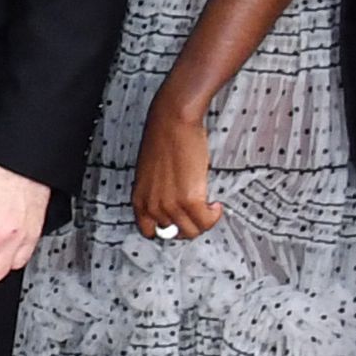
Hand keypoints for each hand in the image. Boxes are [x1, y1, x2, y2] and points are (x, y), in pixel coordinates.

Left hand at [131, 99, 221, 242]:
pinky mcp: (189, 199)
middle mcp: (152, 205)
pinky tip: (215, 204)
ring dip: (204, 221)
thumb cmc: (163, 139)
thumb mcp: (151, 174)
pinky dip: (214, 216)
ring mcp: (170, 205)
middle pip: (174, 234)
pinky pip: (206, 221)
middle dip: (189, 225)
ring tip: (208, 206)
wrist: (172, 121)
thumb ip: (157, 192)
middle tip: (199, 213)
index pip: (149, 231)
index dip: (167, 229)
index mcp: (139, 199)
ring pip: (192, 231)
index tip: (179, 222)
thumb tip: (172, 205)